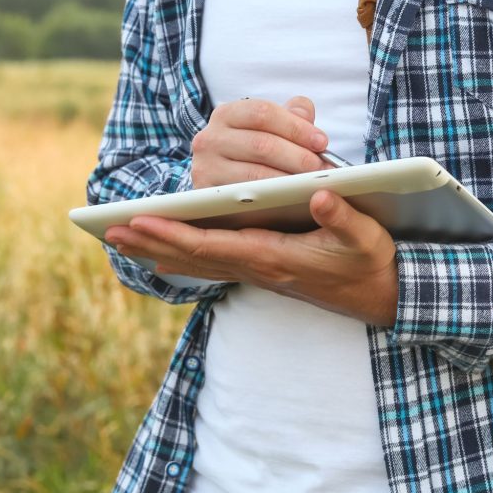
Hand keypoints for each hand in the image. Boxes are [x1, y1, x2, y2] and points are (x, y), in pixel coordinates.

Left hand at [104, 190, 398, 326]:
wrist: (381, 297)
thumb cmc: (371, 263)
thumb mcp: (366, 237)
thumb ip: (343, 216)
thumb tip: (318, 196)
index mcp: (275, 258)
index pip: (213, 246)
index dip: (174, 233)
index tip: (139, 221)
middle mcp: (259, 268)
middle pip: (194, 257)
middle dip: (151, 242)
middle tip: (110, 230)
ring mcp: (259, 272)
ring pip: (199, 262)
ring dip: (159, 250)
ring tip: (124, 238)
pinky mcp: (264, 269)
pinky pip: (212, 263)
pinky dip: (183, 255)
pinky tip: (166, 252)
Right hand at [191, 95, 332, 188]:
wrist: (223, 183)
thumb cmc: (253, 153)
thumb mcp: (270, 129)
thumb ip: (291, 116)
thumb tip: (305, 112)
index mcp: (227, 114)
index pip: (263, 113)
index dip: (296, 127)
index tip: (322, 142)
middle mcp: (209, 138)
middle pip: (262, 144)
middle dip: (299, 157)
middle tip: (324, 169)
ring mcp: (205, 168)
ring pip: (256, 174)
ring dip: (291, 180)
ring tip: (315, 185)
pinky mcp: (208, 195)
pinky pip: (246, 197)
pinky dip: (274, 198)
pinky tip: (293, 199)